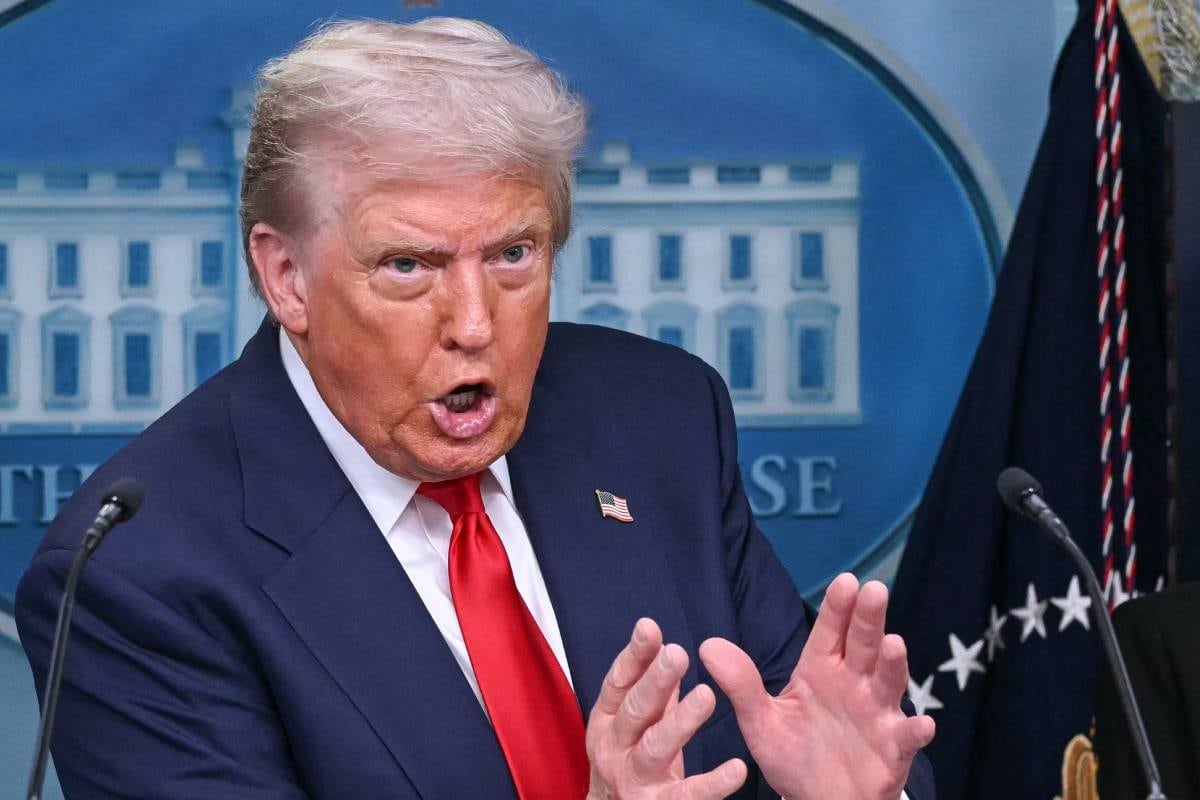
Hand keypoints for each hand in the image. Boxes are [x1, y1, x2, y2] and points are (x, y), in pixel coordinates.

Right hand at [586, 618, 747, 799]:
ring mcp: (634, 780)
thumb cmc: (631, 762)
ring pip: (656, 748)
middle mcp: (615, 748)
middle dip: (656, 681)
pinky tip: (737, 768)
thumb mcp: (636, 724)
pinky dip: (712, 784)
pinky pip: (687, 796)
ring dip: (680, 722)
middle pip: (635, 711)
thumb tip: (667, 647)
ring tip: (706, 696)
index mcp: (608, 721)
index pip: (619, 683)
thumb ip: (655, 692)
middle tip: (677, 653)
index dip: (634, 655)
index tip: (650, 627)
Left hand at [700, 574, 934, 799]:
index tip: (845, 581)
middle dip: (869, 618)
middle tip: (874, 590)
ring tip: (894, 644)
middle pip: (863, 644)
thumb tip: (707, 646)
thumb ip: (740, 684)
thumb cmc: (793, 755)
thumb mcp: (760, 721)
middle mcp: (853, 684)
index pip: (830, 632)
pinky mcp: (892, 749)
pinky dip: (915, 730)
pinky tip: (922, 723)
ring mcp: (876, 714)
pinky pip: (905, 738)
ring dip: (893, 664)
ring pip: (887, 682)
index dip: (838, 608)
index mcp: (821, 670)